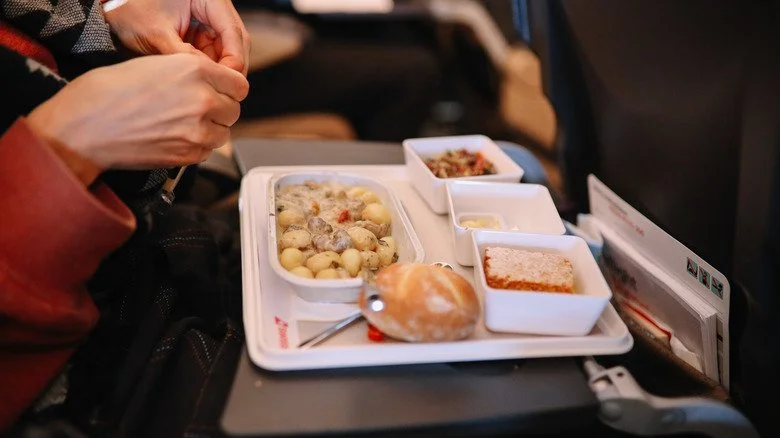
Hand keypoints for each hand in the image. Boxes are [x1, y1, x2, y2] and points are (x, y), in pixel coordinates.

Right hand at [27, 54, 248, 169]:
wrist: (84, 128)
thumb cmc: (108, 93)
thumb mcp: (155, 64)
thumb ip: (191, 73)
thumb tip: (213, 84)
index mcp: (195, 70)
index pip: (239, 84)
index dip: (228, 88)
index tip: (221, 92)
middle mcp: (202, 99)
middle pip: (234, 109)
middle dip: (220, 109)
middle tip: (198, 109)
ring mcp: (198, 130)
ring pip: (224, 132)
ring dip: (211, 129)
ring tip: (183, 123)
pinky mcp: (189, 155)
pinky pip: (209, 151)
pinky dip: (198, 146)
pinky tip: (175, 137)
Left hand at [104, 0, 250, 74]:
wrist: (114, 2)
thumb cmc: (131, 6)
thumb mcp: (156, 33)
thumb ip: (183, 55)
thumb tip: (206, 78)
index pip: (234, 33)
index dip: (233, 61)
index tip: (224, 83)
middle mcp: (215, 8)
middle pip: (236, 43)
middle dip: (230, 68)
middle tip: (220, 91)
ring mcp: (210, 20)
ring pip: (227, 50)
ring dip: (219, 70)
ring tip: (207, 88)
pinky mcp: (202, 31)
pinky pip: (213, 53)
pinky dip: (208, 68)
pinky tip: (199, 80)